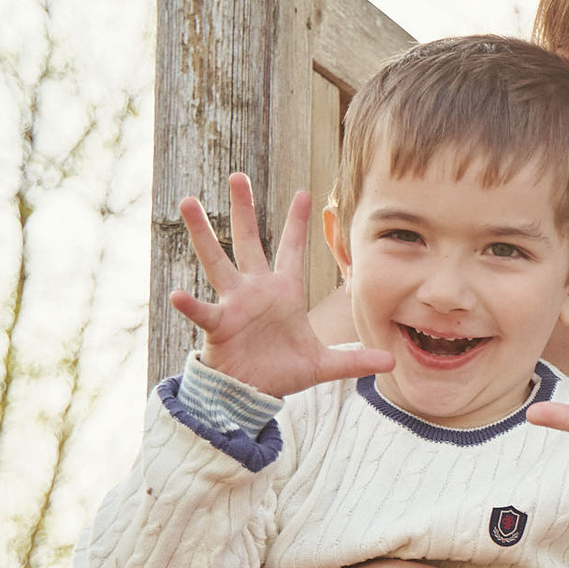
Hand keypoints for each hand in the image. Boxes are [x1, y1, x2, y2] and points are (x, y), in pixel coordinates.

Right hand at [171, 173, 392, 395]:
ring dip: (204, 234)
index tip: (305, 191)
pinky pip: (203, 311)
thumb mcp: (323, 365)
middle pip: (248, 241)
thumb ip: (355, 360)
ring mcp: (234, 304)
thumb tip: (392, 362)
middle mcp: (256, 290)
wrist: (253, 392)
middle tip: (237, 175)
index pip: (292, 249)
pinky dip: (190, 304)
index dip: (298, 222)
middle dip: (244, 209)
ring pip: (217, 262)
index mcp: (283, 292)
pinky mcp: (219, 325)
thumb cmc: (282, 371)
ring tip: (188, 202)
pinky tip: (176, 293)